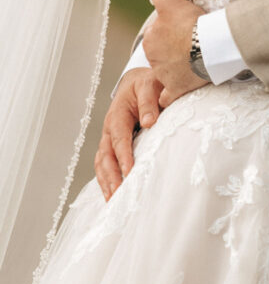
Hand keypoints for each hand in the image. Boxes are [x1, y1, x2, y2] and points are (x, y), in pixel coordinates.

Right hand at [95, 67, 162, 200]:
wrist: (137, 82)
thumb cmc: (146, 83)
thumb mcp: (150, 84)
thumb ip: (150, 101)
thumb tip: (148, 122)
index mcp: (118, 114)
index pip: (119, 139)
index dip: (123, 157)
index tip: (129, 172)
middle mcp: (109, 128)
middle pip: (106, 156)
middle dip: (111, 177)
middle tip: (118, 196)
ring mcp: (108, 138)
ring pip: (102, 163)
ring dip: (106, 182)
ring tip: (112, 201)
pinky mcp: (112, 144)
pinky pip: (105, 164)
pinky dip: (106, 180)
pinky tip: (111, 194)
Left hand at [140, 0, 208, 106]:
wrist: (210, 45)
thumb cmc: (192, 22)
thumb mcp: (171, 0)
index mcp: (150, 39)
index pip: (158, 35)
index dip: (171, 30)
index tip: (184, 28)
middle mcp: (153, 59)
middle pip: (161, 53)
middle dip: (172, 49)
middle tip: (190, 43)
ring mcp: (164, 76)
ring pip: (166, 71)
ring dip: (176, 68)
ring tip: (194, 60)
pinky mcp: (176, 88)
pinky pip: (167, 96)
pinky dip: (169, 95)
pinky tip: (176, 90)